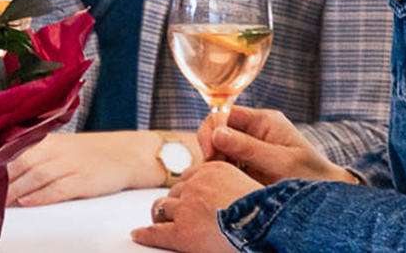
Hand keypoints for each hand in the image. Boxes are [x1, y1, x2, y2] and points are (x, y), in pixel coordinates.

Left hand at [6, 131, 163, 206]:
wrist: (126, 155)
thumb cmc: (88, 154)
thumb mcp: (59, 147)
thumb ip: (33, 155)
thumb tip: (1, 170)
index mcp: (47, 140)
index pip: (14, 149)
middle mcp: (57, 150)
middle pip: (21, 163)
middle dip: (0, 181)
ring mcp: (70, 165)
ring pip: (36, 176)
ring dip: (15, 190)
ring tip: (0, 202)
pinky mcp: (83, 181)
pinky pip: (58, 189)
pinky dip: (40, 196)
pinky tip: (27, 202)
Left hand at [130, 162, 261, 251]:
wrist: (268, 227)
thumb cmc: (267, 212)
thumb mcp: (251, 186)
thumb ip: (233, 185)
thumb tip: (228, 194)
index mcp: (214, 170)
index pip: (191, 176)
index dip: (189, 189)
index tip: (189, 195)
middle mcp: (197, 185)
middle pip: (175, 191)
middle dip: (176, 202)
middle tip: (176, 213)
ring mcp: (187, 208)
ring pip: (163, 208)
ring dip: (162, 216)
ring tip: (158, 223)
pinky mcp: (182, 232)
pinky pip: (156, 233)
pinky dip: (145, 234)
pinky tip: (138, 234)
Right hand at [197, 105, 348, 184]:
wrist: (326, 199)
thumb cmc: (311, 176)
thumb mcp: (281, 161)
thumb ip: (249, 148)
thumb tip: (216, 133)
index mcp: (263, 120)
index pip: (224, 113)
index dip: (212, 130)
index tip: (211, 155)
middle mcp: (254, 131)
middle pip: (217, 130)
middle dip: (211, 149)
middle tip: (216, 171)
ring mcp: (250, 149)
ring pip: (218, 149)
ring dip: (215, 163)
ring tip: (224, 180)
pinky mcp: (248, 167)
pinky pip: (225, 165)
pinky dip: (221, 174)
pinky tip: (227, 185)